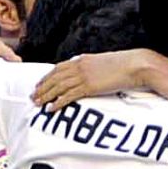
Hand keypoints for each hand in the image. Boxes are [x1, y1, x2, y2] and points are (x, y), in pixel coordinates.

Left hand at [32, 49, 152, 111]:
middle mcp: (79, 66)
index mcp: (82, 60)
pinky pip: (68, 96)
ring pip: (58, 87)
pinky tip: (51, 108)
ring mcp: (83, 76)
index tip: (39, 84)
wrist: (134, 65)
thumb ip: (93, 68)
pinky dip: (57, 102)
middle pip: (54, 78)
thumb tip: (90, 75)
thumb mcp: (104, 64)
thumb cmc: (124, 65)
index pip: (58, 68)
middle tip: (33, 96)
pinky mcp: (88, 87)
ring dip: (46, 96)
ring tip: (37, 103)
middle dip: (42, 87)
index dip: (47, 77)